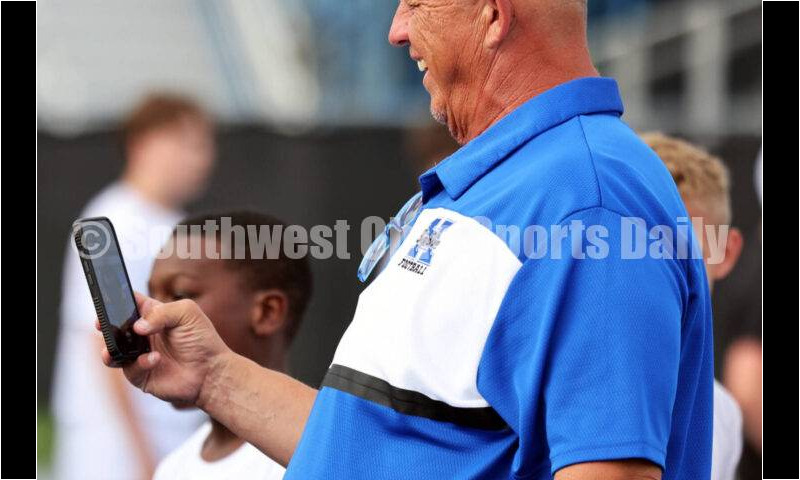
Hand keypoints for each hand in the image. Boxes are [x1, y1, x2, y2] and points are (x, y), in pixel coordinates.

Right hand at [99, 292, 230, 405]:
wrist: (211, 371)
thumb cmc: (202, 339)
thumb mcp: (187, 313)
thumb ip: (162, 313)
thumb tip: (137, 327)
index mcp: (153, 315)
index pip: (130, 304)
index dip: (117, 300)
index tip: (106, 298)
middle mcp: (143, 335)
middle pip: (115, 327)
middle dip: (105, 325)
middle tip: (101, 323)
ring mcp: (140, 355)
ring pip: (113, 351)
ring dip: (109, 349)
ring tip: (111, 349)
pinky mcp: (141, 375)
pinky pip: (130, 368)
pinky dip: (140, 363)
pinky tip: (155, 359)